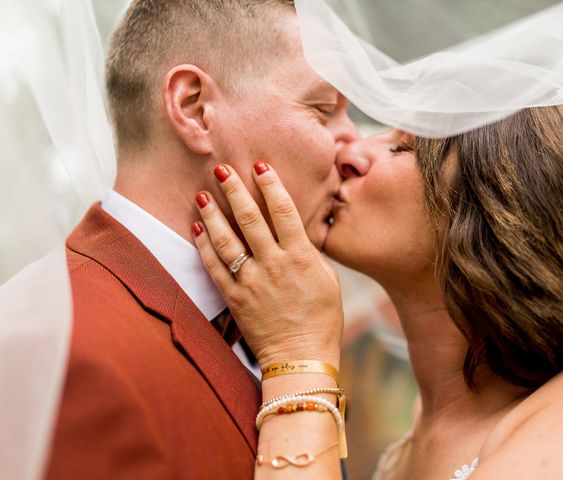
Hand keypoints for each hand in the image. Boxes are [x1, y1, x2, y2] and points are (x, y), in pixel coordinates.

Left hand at [193, 162, 342, 369]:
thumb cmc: (322, 319)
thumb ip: (308, 253)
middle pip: (250, 219)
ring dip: (213, 214)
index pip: (283, 211)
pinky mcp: (235, 298)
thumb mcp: (328, 280)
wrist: (301, 358)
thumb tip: (293, 233)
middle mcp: (274, 265)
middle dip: (234, 190)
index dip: (271, 185)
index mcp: (301, 257)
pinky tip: (197, 228)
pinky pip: (214, 268)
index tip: (260, 165)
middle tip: (221, 169)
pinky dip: (204, 246)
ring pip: (227, 240)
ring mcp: (251, 282)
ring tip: (201, 193)